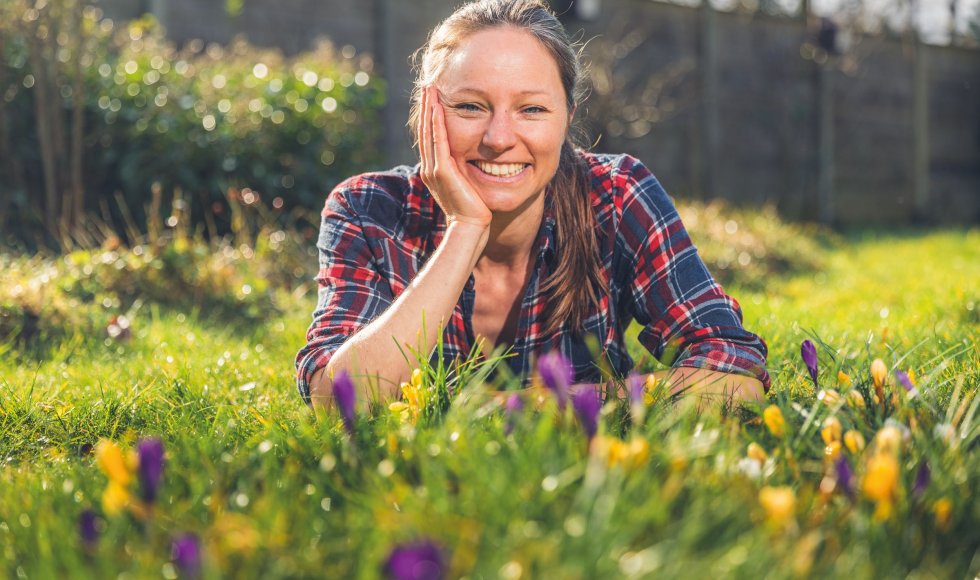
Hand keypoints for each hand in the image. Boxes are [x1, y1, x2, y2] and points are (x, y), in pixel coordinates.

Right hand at [418, 86, 492, 227]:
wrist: (471, 229)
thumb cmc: (474, 212)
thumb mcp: (468, 186)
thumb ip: (465, 172)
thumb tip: (476, 160)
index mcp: (435, 171)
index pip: (431, 138)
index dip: (430, 117)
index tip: (433, 98)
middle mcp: (430, 168)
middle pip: (425, 131)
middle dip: (426, 108)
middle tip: (427, 86)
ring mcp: (434, 170)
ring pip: (429, 133)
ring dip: (429, 110)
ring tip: (429, 90)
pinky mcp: (442, 172)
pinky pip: (438, 142)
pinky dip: (436, 124)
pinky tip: (437, 108)